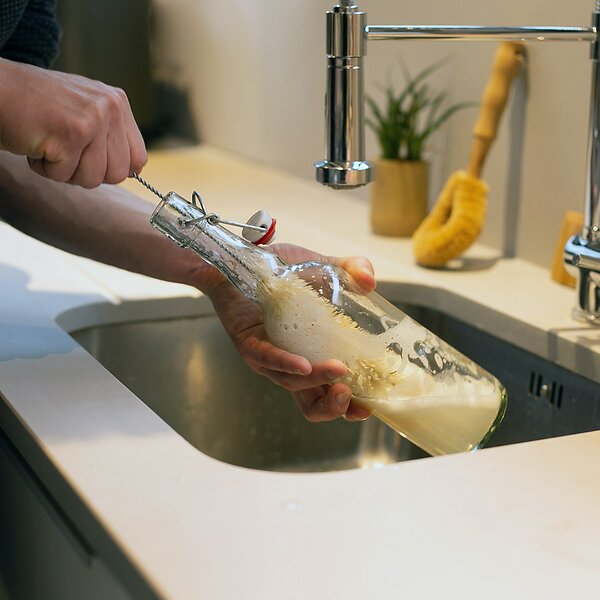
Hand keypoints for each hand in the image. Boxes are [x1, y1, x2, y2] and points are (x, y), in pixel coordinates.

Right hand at [0, 59, 146, 187]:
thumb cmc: (36, 105)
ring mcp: (91, 120)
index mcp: (117, 102)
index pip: (138, 158)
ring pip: (92, 179)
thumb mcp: (85, 110)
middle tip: (65, 151)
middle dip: (88, 172)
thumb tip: (135, 170)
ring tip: (50, 144)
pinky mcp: (69, 135)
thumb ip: (111, 136)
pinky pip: (64, 176)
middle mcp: (109, 108)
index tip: (93, 160)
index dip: (115, 169)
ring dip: (65, 171)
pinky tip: (37, 143)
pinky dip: (44, 168)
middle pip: (117, 174)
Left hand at [203, 243, 375, 421]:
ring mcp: (268, 358)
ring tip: (339, 370)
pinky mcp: (248, 343)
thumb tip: (371, 281)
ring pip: (293, 383)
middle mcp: (290, 364)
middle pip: (312, 405)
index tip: (368, 407)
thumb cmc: (281, 270)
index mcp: (312, 354)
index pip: (330, 394)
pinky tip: (303, 365)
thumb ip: (352, 269)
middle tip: (351, 396)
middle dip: (334, 407)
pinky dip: (286, 363)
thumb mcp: (324, 268)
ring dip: (318, 379)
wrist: (243, 256)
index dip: (349, 407)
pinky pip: (267, 358)